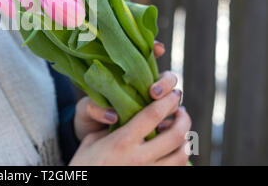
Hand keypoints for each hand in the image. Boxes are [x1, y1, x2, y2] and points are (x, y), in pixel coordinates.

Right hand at [69, 89, 190, 165]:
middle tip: (182, 112)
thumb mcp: (92, 140)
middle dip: (184, 119)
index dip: (168, 101)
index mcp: (122, 140)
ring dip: (185, 141)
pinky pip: (176, 170)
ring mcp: (147, 172)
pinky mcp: (150, 180)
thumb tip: (124, 117)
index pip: (153, 115)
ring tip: (181, 133)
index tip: (174, 94)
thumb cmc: (84, 164)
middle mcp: (139, 157)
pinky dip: (180, 159)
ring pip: (181, 155)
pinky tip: (174, 152)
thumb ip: (111, 128)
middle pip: (176, 135)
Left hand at [73, 41, 168, 140]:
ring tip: (158, 113)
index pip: (146, 58)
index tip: (159, 49)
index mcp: (127, 77)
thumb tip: (112, 115)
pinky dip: (170, 123)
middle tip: (153, 92)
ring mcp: (153, 107)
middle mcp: (144, 89)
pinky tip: (161, 128)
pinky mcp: (156, 125)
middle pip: (167, 77)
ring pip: (172, 98)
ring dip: (170, 103)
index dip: (155, 49)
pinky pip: (170, 122)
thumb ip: (93, 108)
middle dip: (165, 82)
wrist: (91, 142)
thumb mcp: (85, 110)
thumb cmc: (88, 118)